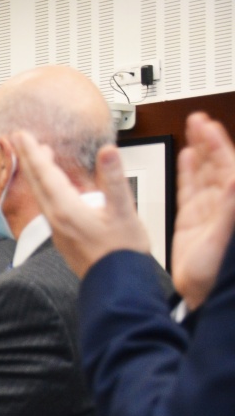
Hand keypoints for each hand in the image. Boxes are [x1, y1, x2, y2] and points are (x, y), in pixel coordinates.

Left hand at [10, 130, 148, 277]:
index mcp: (66, 210)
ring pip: (42, 194)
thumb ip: (114, 179)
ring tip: (40, 155)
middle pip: (37, 182)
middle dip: (28, 158)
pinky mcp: (63, 237)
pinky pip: (49, 206)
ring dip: (38, 173)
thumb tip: (107, 151)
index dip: (32, 152)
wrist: (116, 286)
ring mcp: (58, 230)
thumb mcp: (124, 211)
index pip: (44, 174)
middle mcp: (56, 220)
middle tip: (20, 138)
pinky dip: (48, 189)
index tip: (20, 134)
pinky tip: (56, 187)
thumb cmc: (121, 253)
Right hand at [173, 112, 234, 308]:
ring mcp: (206, 210)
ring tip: (192, 132)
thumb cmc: (219, 272)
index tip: (205, 124)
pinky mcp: (191, 221)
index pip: (225, 164)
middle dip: (206, 140)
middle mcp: (221, 203)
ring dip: (197, 152)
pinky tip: (185, 160)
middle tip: (197, 120)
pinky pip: (189, 189)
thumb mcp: (226, 236)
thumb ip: (231, 206)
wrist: (205, 296)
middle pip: (215, 163)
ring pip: (202, 173)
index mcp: (230, 202)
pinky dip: (187, 173)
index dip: (216, 143)